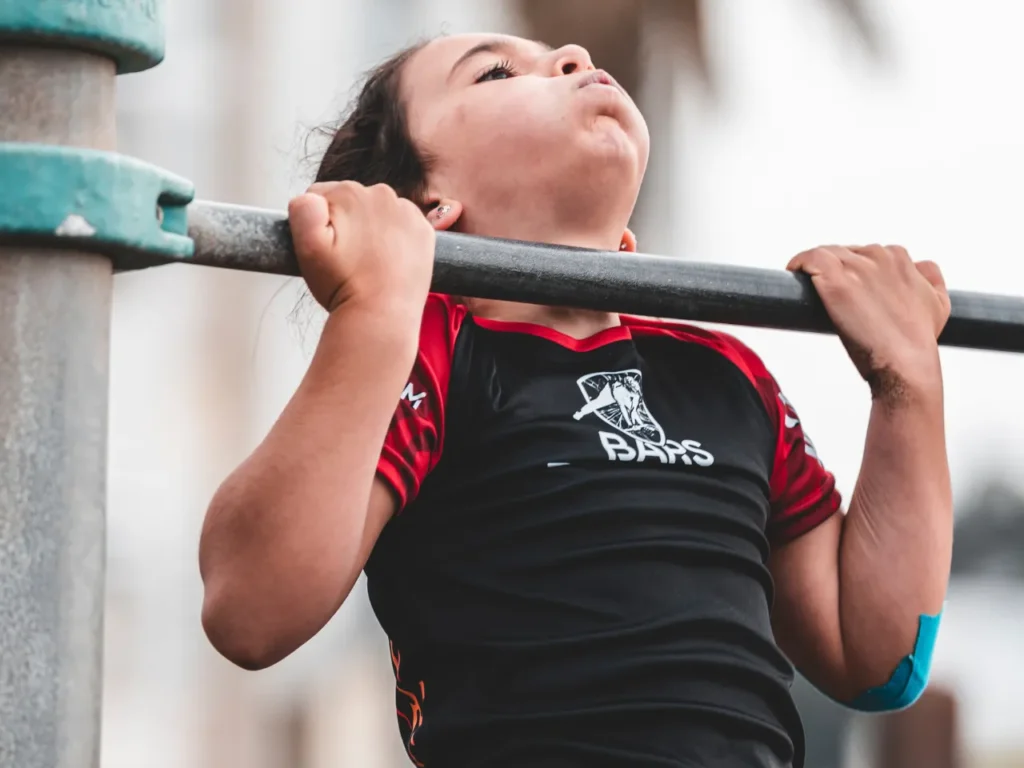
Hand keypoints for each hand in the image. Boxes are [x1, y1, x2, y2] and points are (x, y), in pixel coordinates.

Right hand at [288, 181, 435, 314]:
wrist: (381, 315)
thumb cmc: (342, 285)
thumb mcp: (308, 247)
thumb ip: (302, 209)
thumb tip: (312, 196)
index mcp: (349, 192)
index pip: (322, 197)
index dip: (319, 224)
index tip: (328, 248)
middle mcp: (382, 193)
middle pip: (353, 202)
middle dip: (347, 224)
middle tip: (349, 258)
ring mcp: (408, 212)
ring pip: (379, 214)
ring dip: (373, 230)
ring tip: (369, 263)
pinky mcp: (425, 230)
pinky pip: (404, 226)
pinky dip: (398, 238)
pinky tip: (390, 261)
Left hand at [787, 245, 949, 395]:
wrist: (906, 364)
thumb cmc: (918, 340)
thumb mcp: (938, 303)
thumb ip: (931, 280)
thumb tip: (921, 266)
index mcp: (900, 259)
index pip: (866, 253)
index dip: (853, 270)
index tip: (846, 288)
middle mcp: (879, 256)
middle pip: (844, 253)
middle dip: (835, 270)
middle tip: (827, 295)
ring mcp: (856, 267)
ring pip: (825, 254)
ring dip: (814, 269)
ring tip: (807, 289)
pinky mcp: (836, 281)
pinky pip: (810, 259)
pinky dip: (799, 263)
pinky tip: (794, 275)